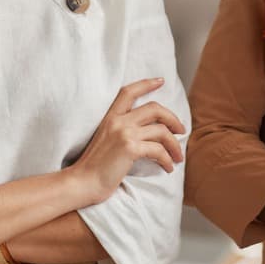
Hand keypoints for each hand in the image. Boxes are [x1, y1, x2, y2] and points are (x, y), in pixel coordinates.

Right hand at [71, 77, 185, 203]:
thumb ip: (122, 131)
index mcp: (110, 117)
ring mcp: (124, 133)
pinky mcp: (130, 148)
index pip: (129, 92)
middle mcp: (118, 121)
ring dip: (175, 145)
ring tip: (178, 157)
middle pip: (155, 108)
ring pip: (162, 131)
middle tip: (181, 130)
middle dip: (173, 119)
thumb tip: (149, 132)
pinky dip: (167, 160)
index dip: (146, 84)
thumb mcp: (105, 140)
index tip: (160, 81)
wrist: (82, 182)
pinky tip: (168, 167)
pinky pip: (159, 150)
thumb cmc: (94, 167)